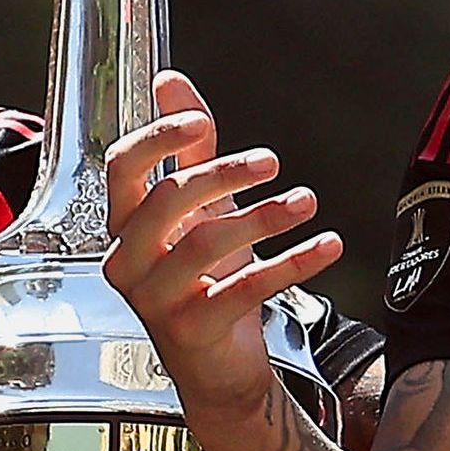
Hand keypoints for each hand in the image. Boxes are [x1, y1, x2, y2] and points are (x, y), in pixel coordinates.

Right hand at [98, 72, 339, 418]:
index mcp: (123, 226)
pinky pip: (245, 287)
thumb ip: (188, 151)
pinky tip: (327, 246)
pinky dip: (293, 262)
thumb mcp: (199, 211)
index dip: (157, 137)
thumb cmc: (203, 282)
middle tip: (272, 162)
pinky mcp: (192, 331)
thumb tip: (169, 82)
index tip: (199, 120)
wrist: (218, 368)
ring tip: (307, 202)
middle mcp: (127, 261)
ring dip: (265, 216)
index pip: (122, 168)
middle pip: (168, 199)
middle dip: (225, 172)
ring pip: (206, 241)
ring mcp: (155, 300)